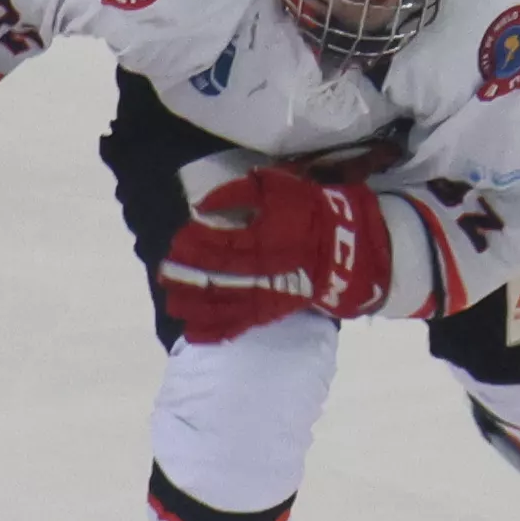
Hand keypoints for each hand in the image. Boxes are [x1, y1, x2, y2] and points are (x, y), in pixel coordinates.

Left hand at [158, 168, 391, 342]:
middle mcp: (262, 269)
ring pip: (225, 302)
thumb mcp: (281, 187)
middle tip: (166, 274)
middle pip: (217, 275)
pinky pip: (243, 323)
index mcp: (264, 236)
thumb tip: (205, 206)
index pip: (221, 241)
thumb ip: (242, 193)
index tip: (177, 241)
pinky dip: (218, 330)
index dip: (196, 243)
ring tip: (173, 302)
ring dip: (196, 304)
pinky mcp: (275, 309)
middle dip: (189, 275)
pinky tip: (195, 333)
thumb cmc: (315, 210)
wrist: (353, 246)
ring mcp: (268, 293)